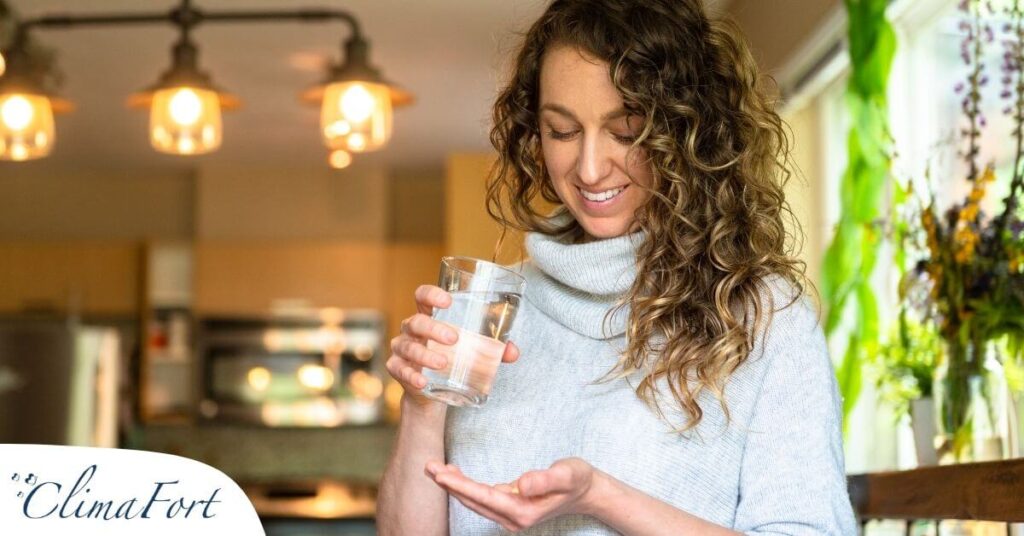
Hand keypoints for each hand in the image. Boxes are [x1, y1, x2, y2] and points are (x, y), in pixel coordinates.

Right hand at [387, 284, 520, 409]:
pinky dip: (411, 375)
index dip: (431, 294)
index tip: (448, 300)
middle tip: (454, 338)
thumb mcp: (471, 350)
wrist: (432, 391)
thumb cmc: (452, 359)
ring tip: (443, 363)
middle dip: (434, 328)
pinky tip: (423, 381)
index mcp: (429, 316)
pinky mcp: (397, 369)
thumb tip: (513, 352)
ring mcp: (402, 349)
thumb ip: (492, 349)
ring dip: (425, 355)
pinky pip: (400, 370)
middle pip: (417, 322)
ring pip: (408, 347)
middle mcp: (412, 329)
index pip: (422, 296)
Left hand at [425, 457, 597, 531]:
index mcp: (523, 510)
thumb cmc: (577, 479)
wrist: (587, 491)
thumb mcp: (567, 474)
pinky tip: (455, 474)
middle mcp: (513, 518)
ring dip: (454, 485)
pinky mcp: (509, 507)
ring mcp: (510, 515)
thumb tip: (522, 484)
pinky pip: (481, 498)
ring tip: (434, 468)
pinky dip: (465, 486)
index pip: (484, 496)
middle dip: (449, 484)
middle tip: (427, 465)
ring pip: (475, 500)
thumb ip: (546, 479)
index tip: (440, 475)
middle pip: (474, 500)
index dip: (460, 485)